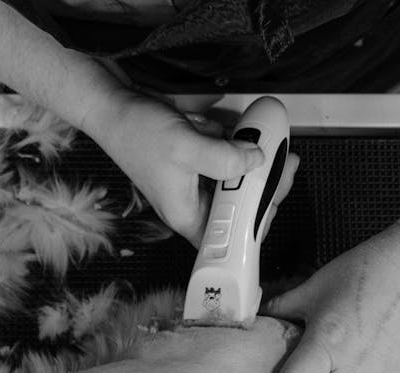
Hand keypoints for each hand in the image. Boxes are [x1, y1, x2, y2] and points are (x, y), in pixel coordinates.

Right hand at [84, 91, 266, 246]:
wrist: (114, 107)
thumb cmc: (137, 133)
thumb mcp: (185, 147)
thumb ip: (224, 159)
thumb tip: (257, 160)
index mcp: (186, 215)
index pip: (228, 237)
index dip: (254, 224)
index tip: (274, 198)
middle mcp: (193, 205)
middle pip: (239, 209)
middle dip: (264, 186)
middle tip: (284, 163)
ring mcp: (196, 184)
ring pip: (237, 184)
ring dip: (254, 165)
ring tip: (269, 144)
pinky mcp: (198, 165)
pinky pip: (226, 162)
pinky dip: (235, 148)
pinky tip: (236, 133)